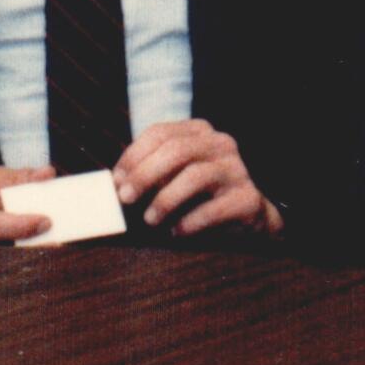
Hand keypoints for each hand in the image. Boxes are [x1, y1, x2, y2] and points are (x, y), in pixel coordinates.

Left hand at [115, 119, 281, 237]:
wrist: (249, 217)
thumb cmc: (201, 195)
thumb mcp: (175, 176)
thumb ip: (151, 172)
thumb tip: (115, 185)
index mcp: (199, 132)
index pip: (160, 133)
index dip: (134, 155)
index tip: (117, 179)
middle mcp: (220, 144)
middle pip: (176, 150)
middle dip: (145, 175)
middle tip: (125, 199)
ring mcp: (237, 170)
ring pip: (195, 176)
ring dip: (166, 199)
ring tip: (150, 219)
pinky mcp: (247, 198)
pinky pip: (215, 208)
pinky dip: (190, 221)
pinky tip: (177, 232)